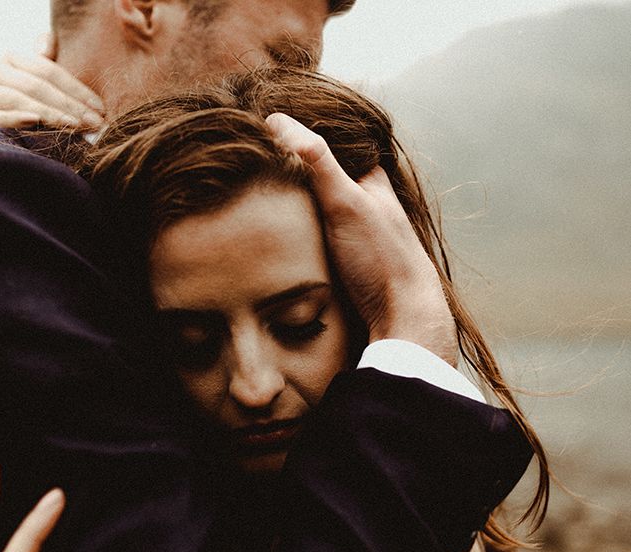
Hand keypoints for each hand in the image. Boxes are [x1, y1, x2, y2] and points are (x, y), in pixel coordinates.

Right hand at [0, 35, 104, 132]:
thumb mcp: (38, 93)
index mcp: (10, 59)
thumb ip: (43, 67)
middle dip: (69, 106)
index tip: (100, 110)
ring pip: (17, 98)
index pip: (48, 71)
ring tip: (74, 127)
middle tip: (94, 124)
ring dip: (49, 114)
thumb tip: (48, 39)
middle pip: (36, 86)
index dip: (77, 90)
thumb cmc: (24, 119)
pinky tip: (34, 121)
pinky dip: (11, 118)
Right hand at [266, 113, 457, 364]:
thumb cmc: (380, 256)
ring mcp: (363, 235)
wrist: (404, 314)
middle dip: (302, 173)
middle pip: (330, 179)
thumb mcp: (345, 203)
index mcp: (373, 182)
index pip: (338, 146)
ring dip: (302, 207)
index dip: (307, 136)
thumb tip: (278, 121)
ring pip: (327, 211)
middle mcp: (370, 205)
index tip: (272, 130)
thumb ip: (317, 163)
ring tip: (267, 199)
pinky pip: (326, 238)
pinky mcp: (355, 263)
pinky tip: (291, 240)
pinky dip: (308, 233)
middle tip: (263, 167)